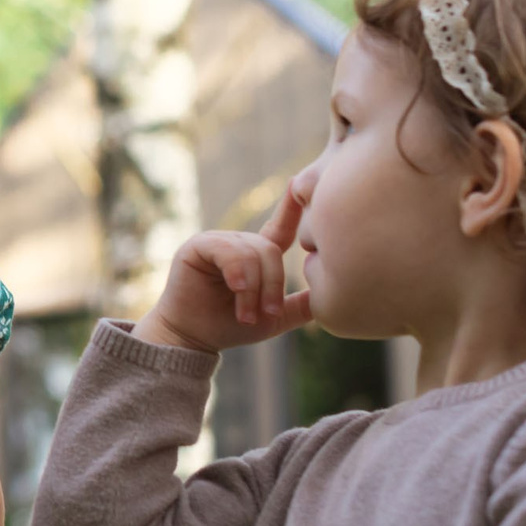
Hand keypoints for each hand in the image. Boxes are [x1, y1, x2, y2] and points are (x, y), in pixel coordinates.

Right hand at [135, 184, 314, 354]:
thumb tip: (334, 295)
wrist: (192, 338)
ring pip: (252, 254)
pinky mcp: (198, 246)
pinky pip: (229, 251)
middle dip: (273, 285)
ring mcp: (217, 242)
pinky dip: (237, 273)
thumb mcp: (273, 318)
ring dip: (253, 289)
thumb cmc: (228, 327)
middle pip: (271, 250)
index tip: (300, 186)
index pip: (279, 230)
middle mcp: (237, 244)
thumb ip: (300, 306)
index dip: (291, 210)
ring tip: (246, 315)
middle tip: (268, 313)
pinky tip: (235, 289)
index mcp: (255, 257)